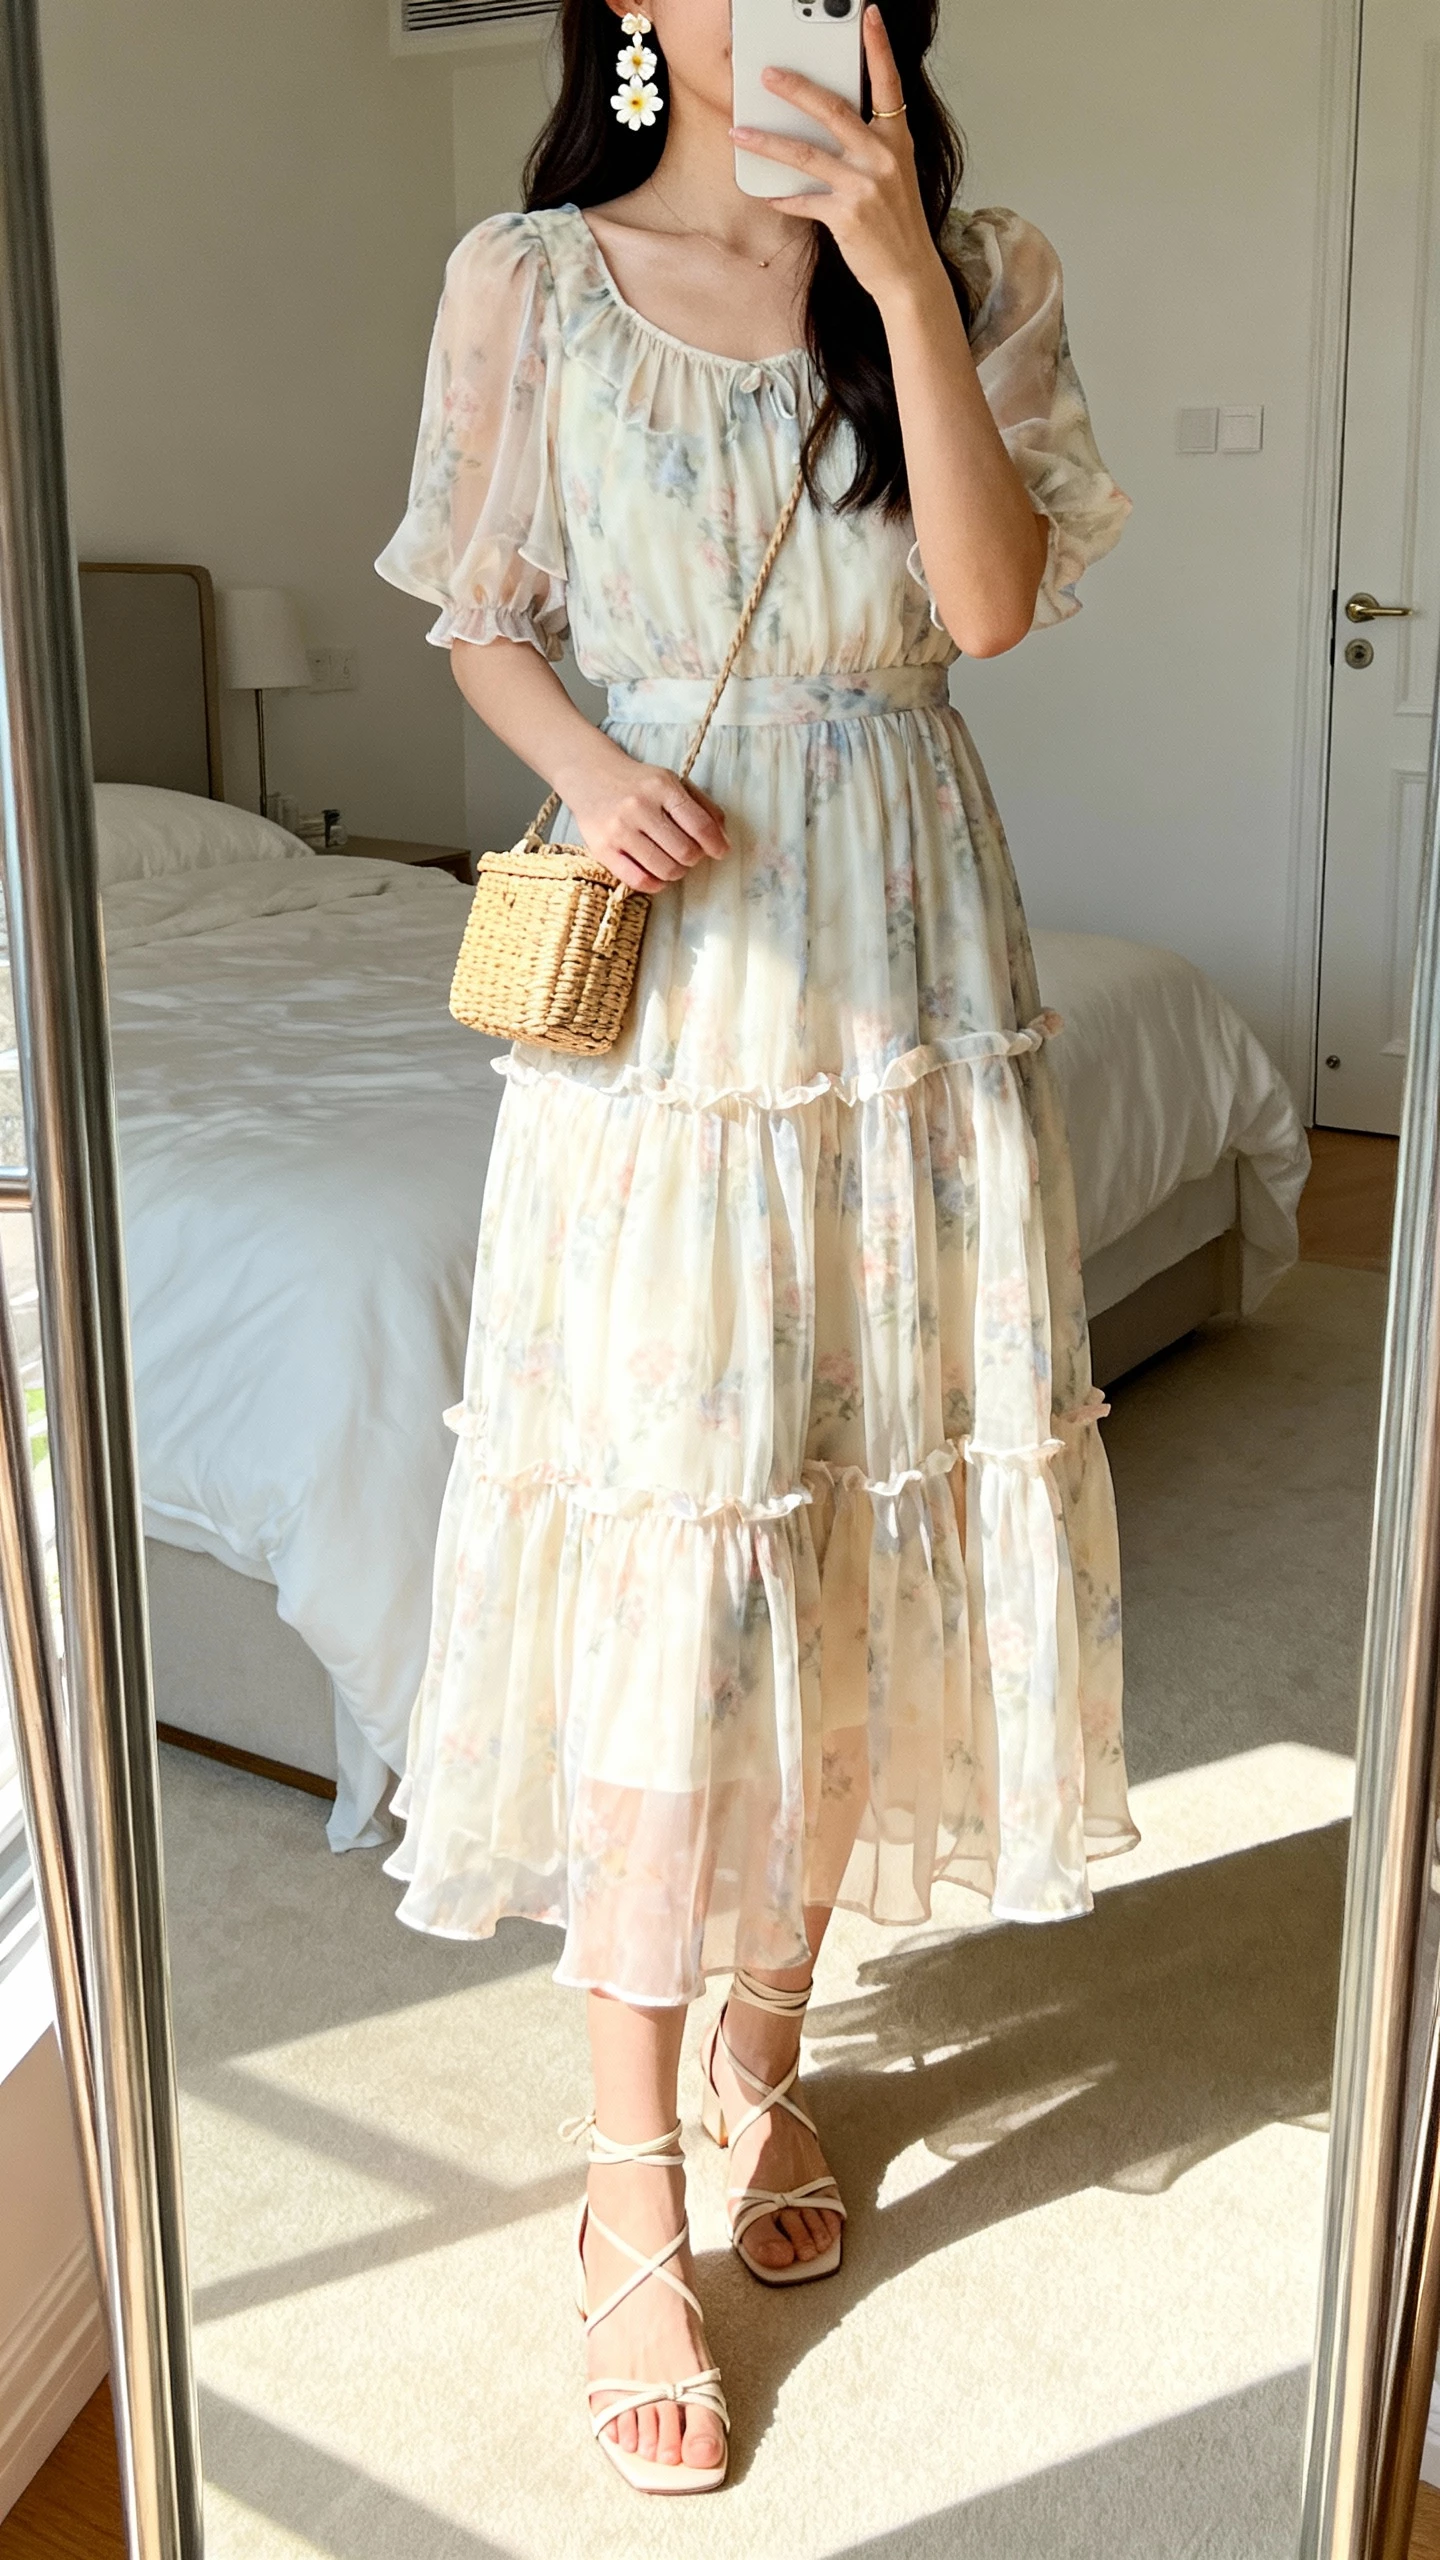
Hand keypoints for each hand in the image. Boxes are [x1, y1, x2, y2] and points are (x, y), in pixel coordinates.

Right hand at [561, 746, 728, 894]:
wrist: (590, 776)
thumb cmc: (639, 784)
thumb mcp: (672, 782)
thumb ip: (702, 806)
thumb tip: (723, 839)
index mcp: (662, 786)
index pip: (699, 825)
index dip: (716, 844)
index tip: (720, 851)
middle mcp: (639, 807)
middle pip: (685, 851)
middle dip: (694, 858)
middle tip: (689, 854)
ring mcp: (619, 829)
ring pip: (665, 869)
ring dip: (677, 872)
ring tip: (673, 863)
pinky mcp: (602, 849)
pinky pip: (639, 880)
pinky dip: (655, 884)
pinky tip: (657, 874)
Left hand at [730, 6, 940, 311]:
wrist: (908, 272)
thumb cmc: (897, 223)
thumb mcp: (893, 175)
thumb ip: (866, 147)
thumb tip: (821, 130)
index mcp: (895, 140)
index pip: (888, 84)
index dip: (878, 48)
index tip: (869, 16)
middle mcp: (881, 157)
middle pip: (832, 110)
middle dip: (796, 88)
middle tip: (767, 75)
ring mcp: (864, 186)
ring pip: (806, 155)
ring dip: (767, 142)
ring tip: (739, 132)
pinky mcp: (846, 216)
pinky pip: (804, 200)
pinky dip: (783, 198)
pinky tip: (766, 194)